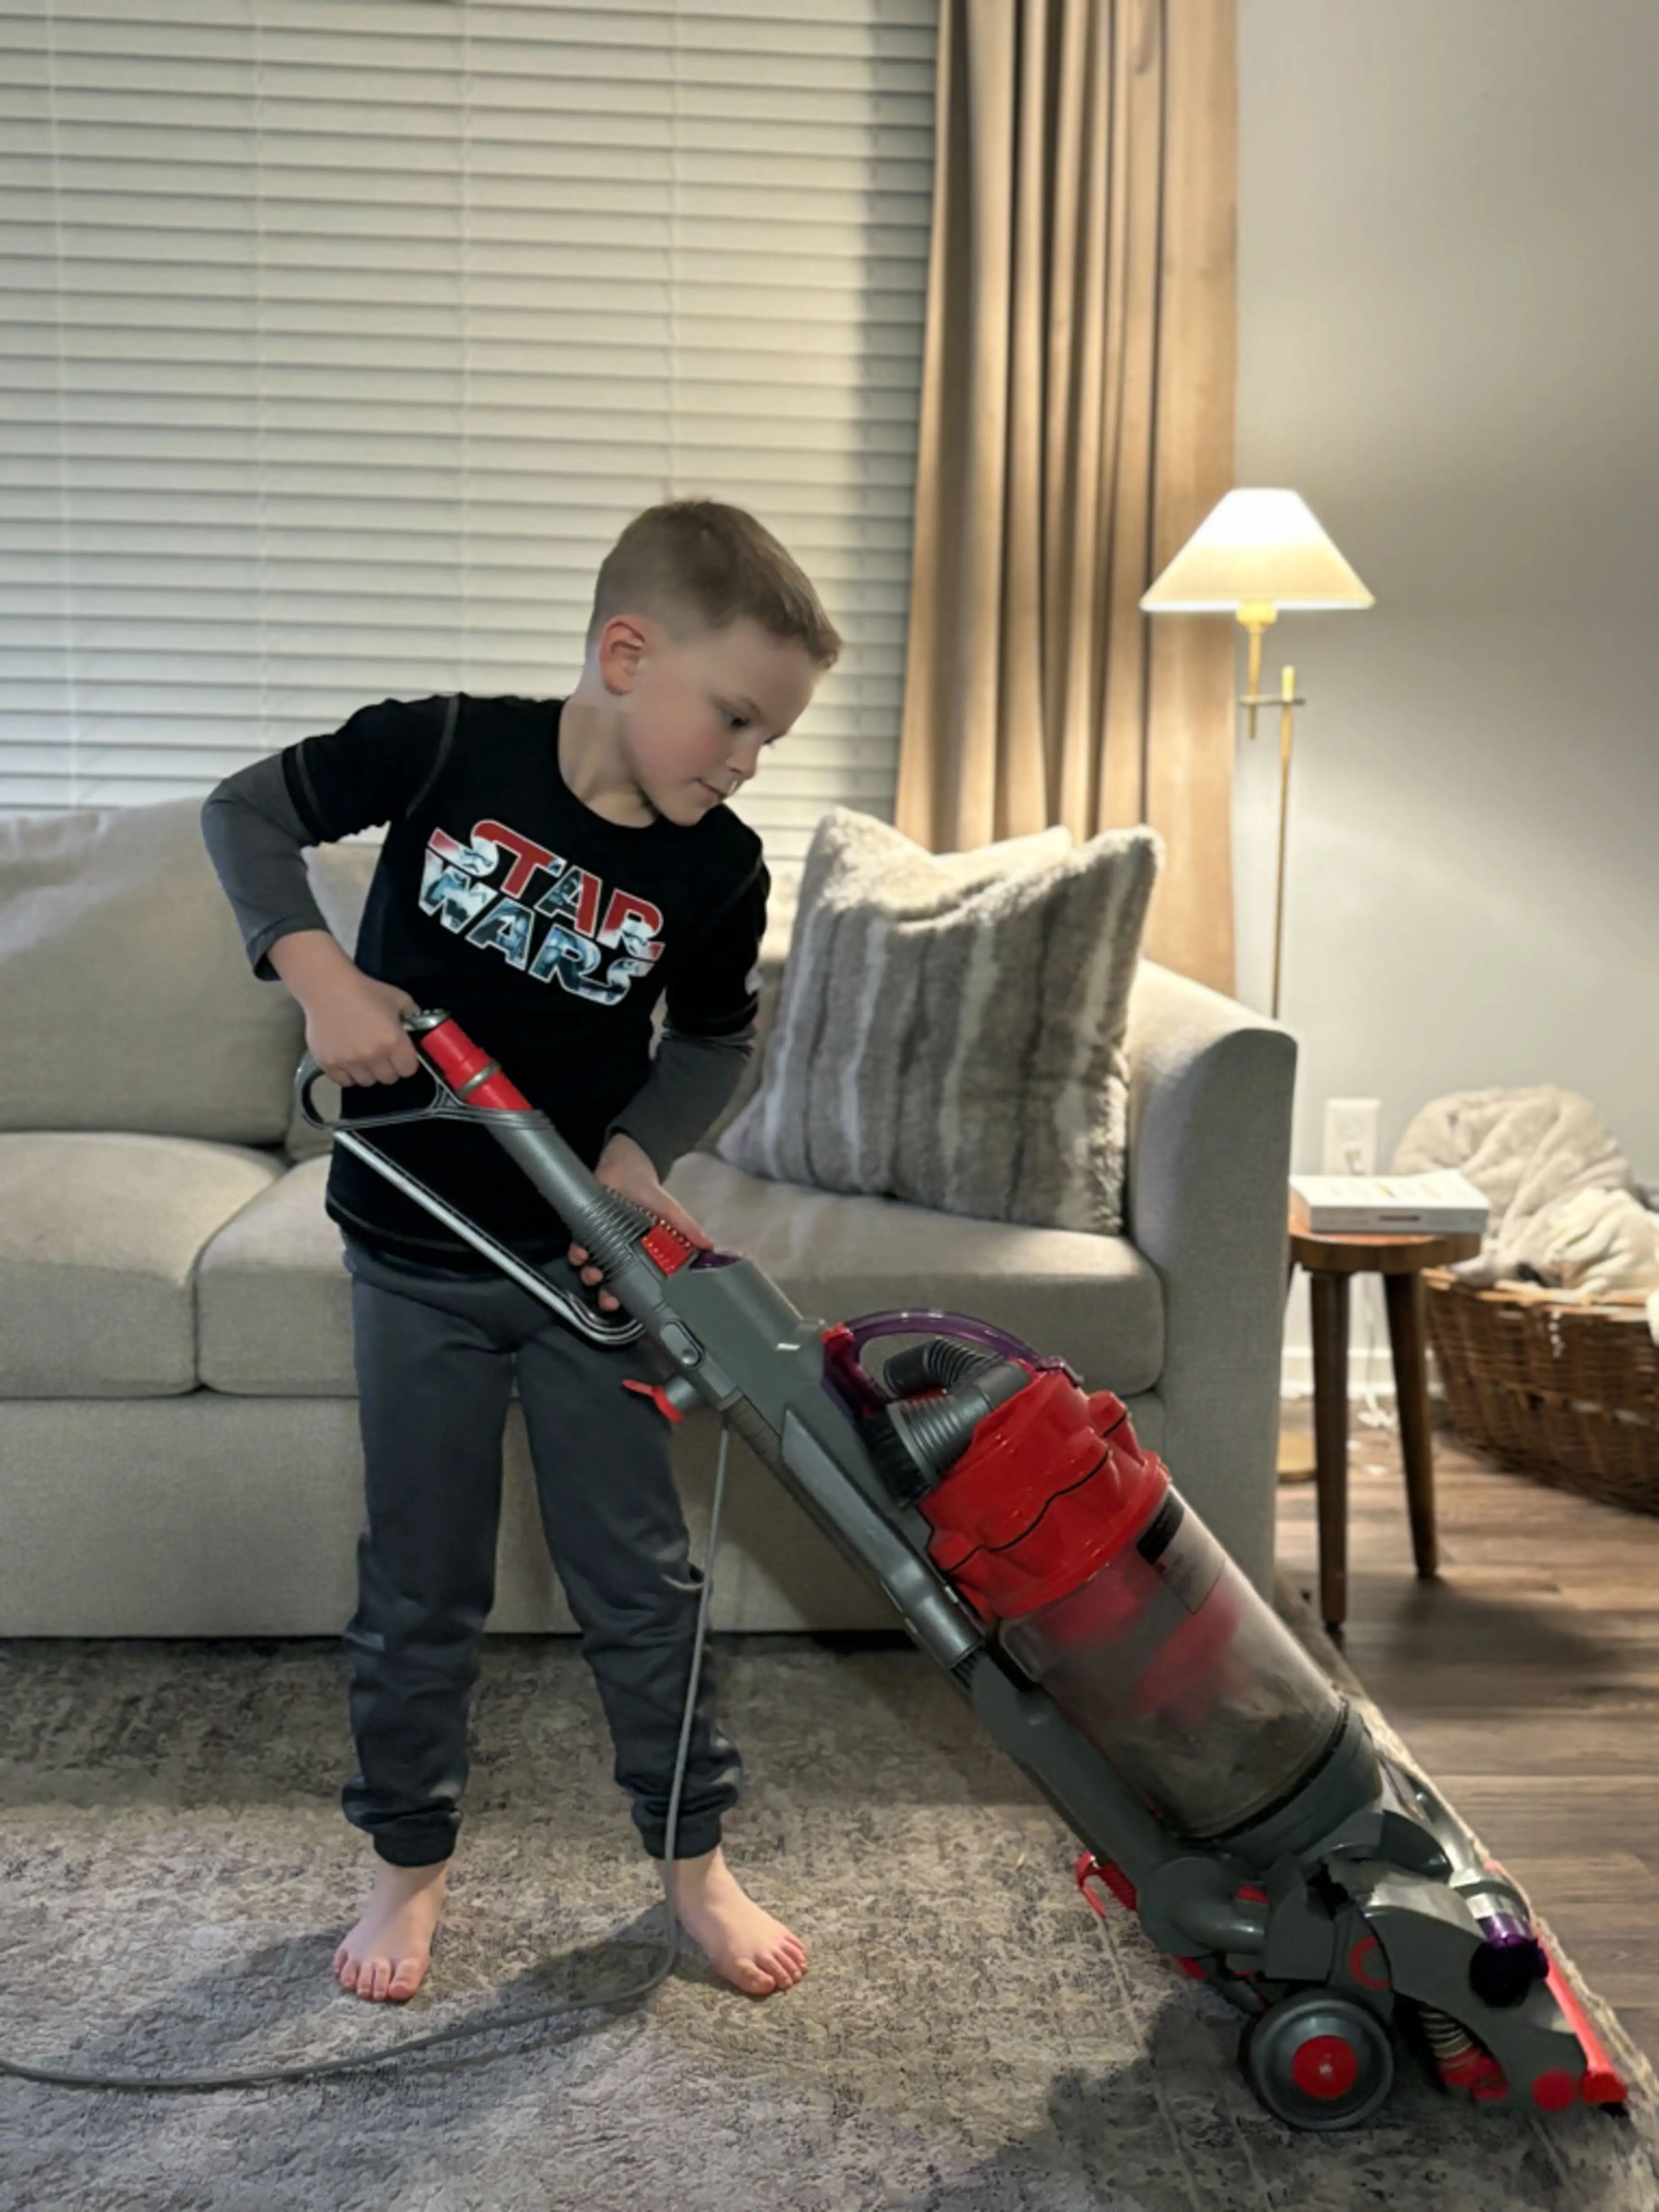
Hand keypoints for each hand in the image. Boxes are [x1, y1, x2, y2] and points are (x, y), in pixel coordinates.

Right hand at [303, 974, 421, 1086]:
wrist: (327, 988)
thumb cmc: (365, 991)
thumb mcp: (397, 998)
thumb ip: (412, 1013)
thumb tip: (418, 1023)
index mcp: (393, 1041)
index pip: (408, 1070)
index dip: (406, 1063)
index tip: (399, 1055)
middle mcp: (373, 1056)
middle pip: (388, 1078)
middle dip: (387, 1067)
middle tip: (380, 1054)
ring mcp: (349, 1062)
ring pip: (366, 1082)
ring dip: (367, 1072)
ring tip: (362, 1056)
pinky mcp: (328, 1064)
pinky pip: (344, 1082)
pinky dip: (347, 1074)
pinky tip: (346, 1060)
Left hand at [569, 1131, 711, 1311]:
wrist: (625, 1163)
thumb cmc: (649, 1190)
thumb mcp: (670, 1211)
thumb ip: (687, 1229)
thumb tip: (710, 1246)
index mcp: (641, 1252)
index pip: (635, 1280)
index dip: (628, 1295)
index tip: (625, 1305)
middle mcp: (620, 1250)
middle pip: (611, 1280)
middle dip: (607, 1293)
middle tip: (608, 1299)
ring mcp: (602, 1240)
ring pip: (593, 1267)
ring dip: (590, 1275)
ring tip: (593, 1273)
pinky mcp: (586, 1228)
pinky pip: (579, 1246)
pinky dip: (578, 1253)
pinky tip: (580, 1253)